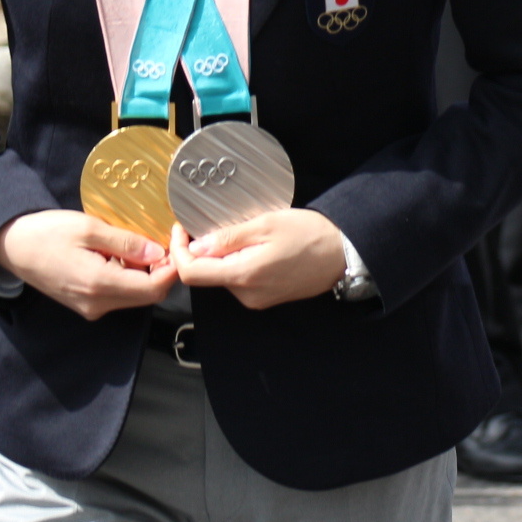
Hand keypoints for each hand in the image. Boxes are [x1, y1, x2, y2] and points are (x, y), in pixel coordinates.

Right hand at [0, 210, 175, 319]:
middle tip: (160, 239)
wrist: (12, 247)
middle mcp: (97, 304)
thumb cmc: (46, 233)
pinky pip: (118, 294)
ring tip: (134, 243)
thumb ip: (126, 242)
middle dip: (161, 269)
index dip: (172, 267)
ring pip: (134, 295)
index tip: (175, 242)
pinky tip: (117, 253)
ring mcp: (91, 307)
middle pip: (147, 295)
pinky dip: (127, 275)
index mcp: (100, 285)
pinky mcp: (86, 304)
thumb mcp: (89, 228)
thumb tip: (158, 252)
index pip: (153, 288)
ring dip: (144, 271)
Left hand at [168, 210, 347, 310]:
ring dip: (222, 254)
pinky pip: (239, 279)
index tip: (181, 229)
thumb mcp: (266, 224)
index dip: (178, 250)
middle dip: (202, 249)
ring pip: (223, 275)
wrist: (343, 255)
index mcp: (243, 275)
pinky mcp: (265, 297)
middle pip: (206, 274)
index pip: (191, 273)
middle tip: (211, 222)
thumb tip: (195, 247)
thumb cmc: (309, 235)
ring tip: (242, 231)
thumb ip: (228, 237)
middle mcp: (246, 294)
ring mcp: (256, 299)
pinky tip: (254, 245)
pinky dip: (237, 261)